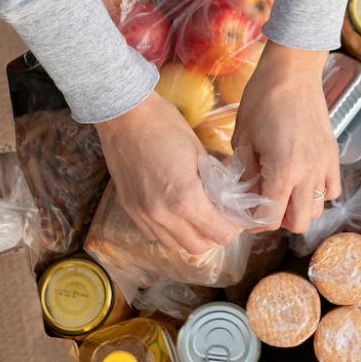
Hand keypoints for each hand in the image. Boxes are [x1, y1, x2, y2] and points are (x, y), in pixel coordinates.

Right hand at [95, 92, 241, 253]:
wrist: (124, 115)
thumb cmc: (165, 125)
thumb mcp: (200, 152)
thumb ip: (215, 182)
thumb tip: (228, 199)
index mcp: (185, 198)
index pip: (220, 233)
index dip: (233, 227)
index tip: (236, 216)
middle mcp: (162, 214)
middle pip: (199, 246)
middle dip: (215, 235)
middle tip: (220, 217)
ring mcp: (143, 214)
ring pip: (174, 245)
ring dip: (191, 236)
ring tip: (198, 217)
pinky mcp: (129, 209)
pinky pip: (154, 234)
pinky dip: (169, 231)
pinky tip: (175, 213)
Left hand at [232, 41, 340, 232]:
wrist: (292, 72)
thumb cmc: (261, 100)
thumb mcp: (243, 139)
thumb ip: (246, 173)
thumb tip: (246, 196)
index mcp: (282, 170)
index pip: (271, 217)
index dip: (255, 221)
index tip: (246, 213)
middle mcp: (308, 172)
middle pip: (299, 223)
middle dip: (279, 220)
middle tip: (264, 205)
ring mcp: (324, 164)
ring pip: (317, 210)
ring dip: (298, 208)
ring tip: (283, 193)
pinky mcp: (333, 155)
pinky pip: (332, 190)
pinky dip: (318, 194)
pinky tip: (303, 181)